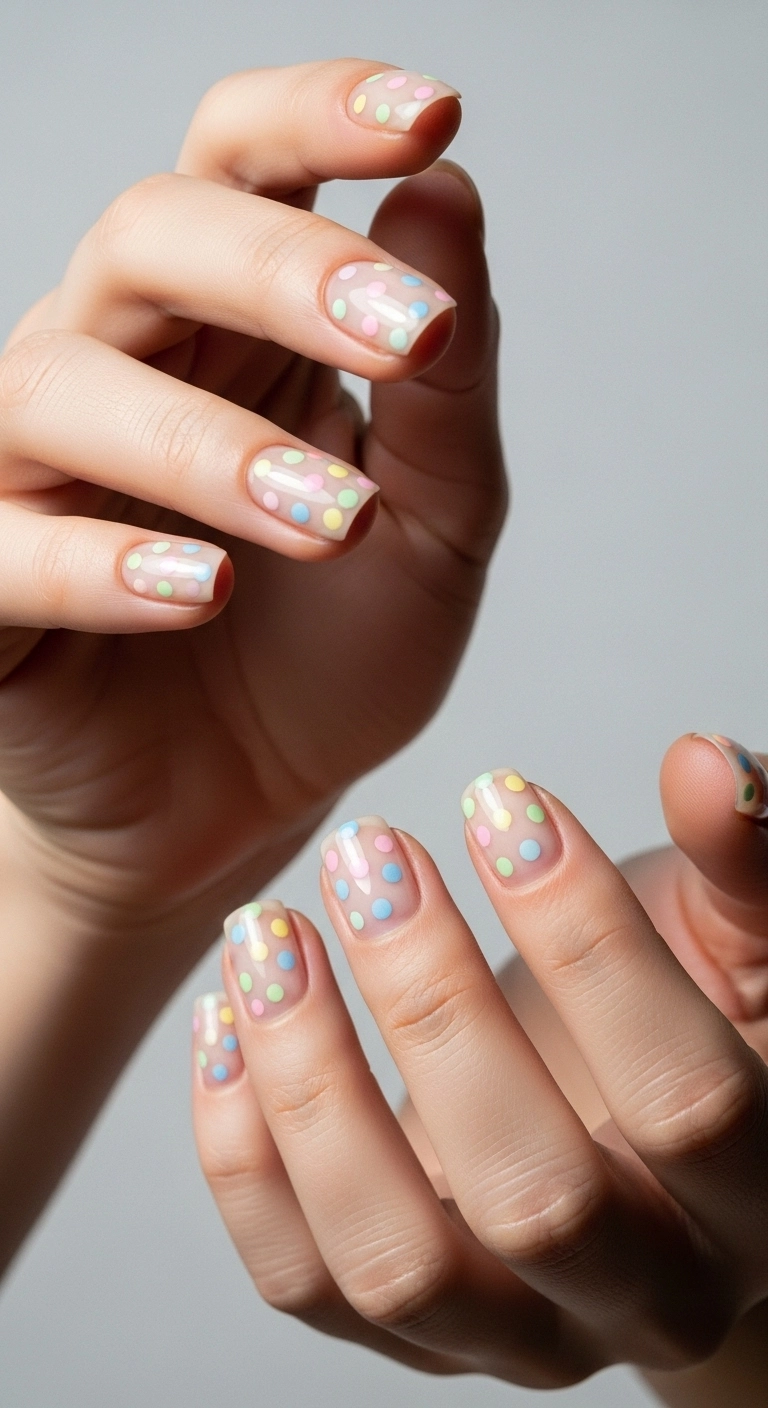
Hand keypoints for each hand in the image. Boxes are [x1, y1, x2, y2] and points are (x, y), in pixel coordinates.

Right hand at [0, 59, 502, 953]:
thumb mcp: (434, 529)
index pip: (241, 165)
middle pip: (149, 233)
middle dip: (283, 269)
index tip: (430, 118)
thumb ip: (449, 387)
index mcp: (231, 330)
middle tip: (409, 339)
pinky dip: (101, 563)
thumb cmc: (327, 662)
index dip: (318, 118)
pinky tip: (203, 592)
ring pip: (66, 386)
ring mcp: (36, 473)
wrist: (238, 812)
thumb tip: (446, 196)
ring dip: (210, 444)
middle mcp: (120, 366)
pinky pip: (4, 548)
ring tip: (337, 520)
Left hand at [193, 738, 767, 1388]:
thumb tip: (712, 764)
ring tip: (270, 931)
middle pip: (535, 1198)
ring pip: (396, 1265)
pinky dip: (240, 1152)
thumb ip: (738, 860)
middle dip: (435, 1007)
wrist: (622, 1136)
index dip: (590, 945)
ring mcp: (512, 1332)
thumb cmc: (686, 1020)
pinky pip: (297, 1275)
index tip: (500, 803)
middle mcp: (643, 1294)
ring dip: (314, 1085)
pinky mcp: (401, 1331)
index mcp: (751, 1197)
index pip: (683, 1100)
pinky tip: (227, 1013)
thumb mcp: (730, 937)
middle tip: (372, 858)